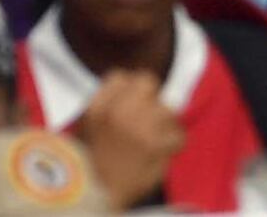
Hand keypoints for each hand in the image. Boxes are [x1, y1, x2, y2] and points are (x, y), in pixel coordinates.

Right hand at [75, 68, 178, 208]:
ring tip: (158, 133)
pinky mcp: (156, 148)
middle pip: (148, 82)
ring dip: (166, 120)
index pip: (121, 76)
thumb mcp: (87, 123)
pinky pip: (179, 135)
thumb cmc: (92, 159)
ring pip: (168, 107)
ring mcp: (138, 128)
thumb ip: (107, 103)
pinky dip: (176, 142)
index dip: (129, 87)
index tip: (131, 101)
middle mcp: (118, 111)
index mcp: (98, 105)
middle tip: (149, 116)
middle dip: (151, 97)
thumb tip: (131, 87)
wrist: (98, 190)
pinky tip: (165, 149)